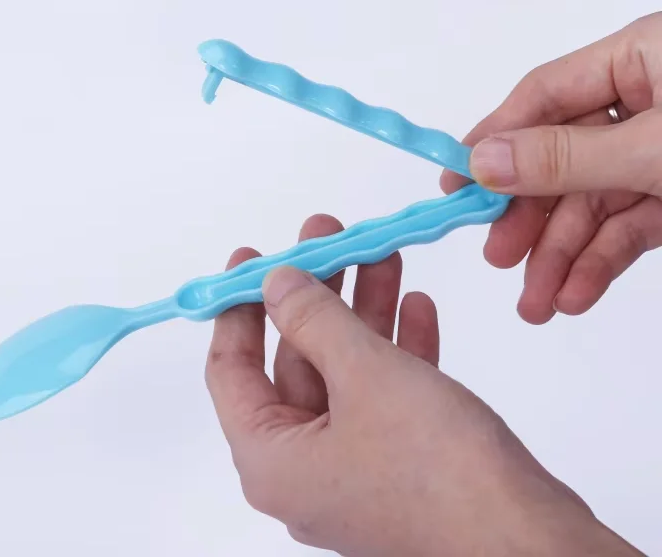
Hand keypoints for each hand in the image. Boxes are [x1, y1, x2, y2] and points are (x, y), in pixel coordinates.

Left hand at [205, 215, 636, 555]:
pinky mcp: (401, 468)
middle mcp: (304, 469)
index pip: (231, 369)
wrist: (531, 543)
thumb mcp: (364, 373)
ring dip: (363, 312)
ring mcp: (354, 469)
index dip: (238, 306)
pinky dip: (397, 350)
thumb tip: (275, 282)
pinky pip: (384, 396)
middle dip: (317, 295)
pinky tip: (416, 306)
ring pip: (345, 372)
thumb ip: (314, 320)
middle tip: (329, 237)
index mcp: (271, 460)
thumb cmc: (437, 470)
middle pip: (296, 361)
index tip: (251, 256)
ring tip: (380, 254)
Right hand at [440, 12, 661, 323]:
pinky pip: (631, 224)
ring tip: (537, 303)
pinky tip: (576, 294)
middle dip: (532, 216)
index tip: (454, 187)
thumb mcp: (658, 147)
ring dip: (564, 254)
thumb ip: (568, 156)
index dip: (494, 142)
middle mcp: (646, 100)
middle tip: (497, 258)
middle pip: (562, 159)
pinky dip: (603, 261)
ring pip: (595, 201)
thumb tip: (482, 161)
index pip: (541, 97)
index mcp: (639, 59)